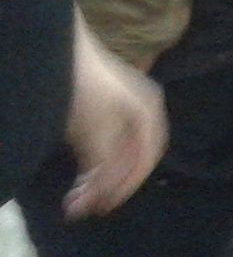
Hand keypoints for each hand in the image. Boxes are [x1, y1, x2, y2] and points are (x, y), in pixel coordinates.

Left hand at [63, 14, 164, 217]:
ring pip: (120, 148)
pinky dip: (95, 158)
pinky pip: (108, 138)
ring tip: (76, 192)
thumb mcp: (96, 131)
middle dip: (111, 183)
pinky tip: (80, 168)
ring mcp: (125, 103)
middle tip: (85, 205)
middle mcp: (144, 108)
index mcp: (150, 112)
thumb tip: (100, 194)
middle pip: (135, 155)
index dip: (125, 187)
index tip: (100, 208)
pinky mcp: (105, 101)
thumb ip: (104, 163)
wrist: (59, 48)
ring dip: (101, 173)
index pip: (146, 159)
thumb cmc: (85, 89)